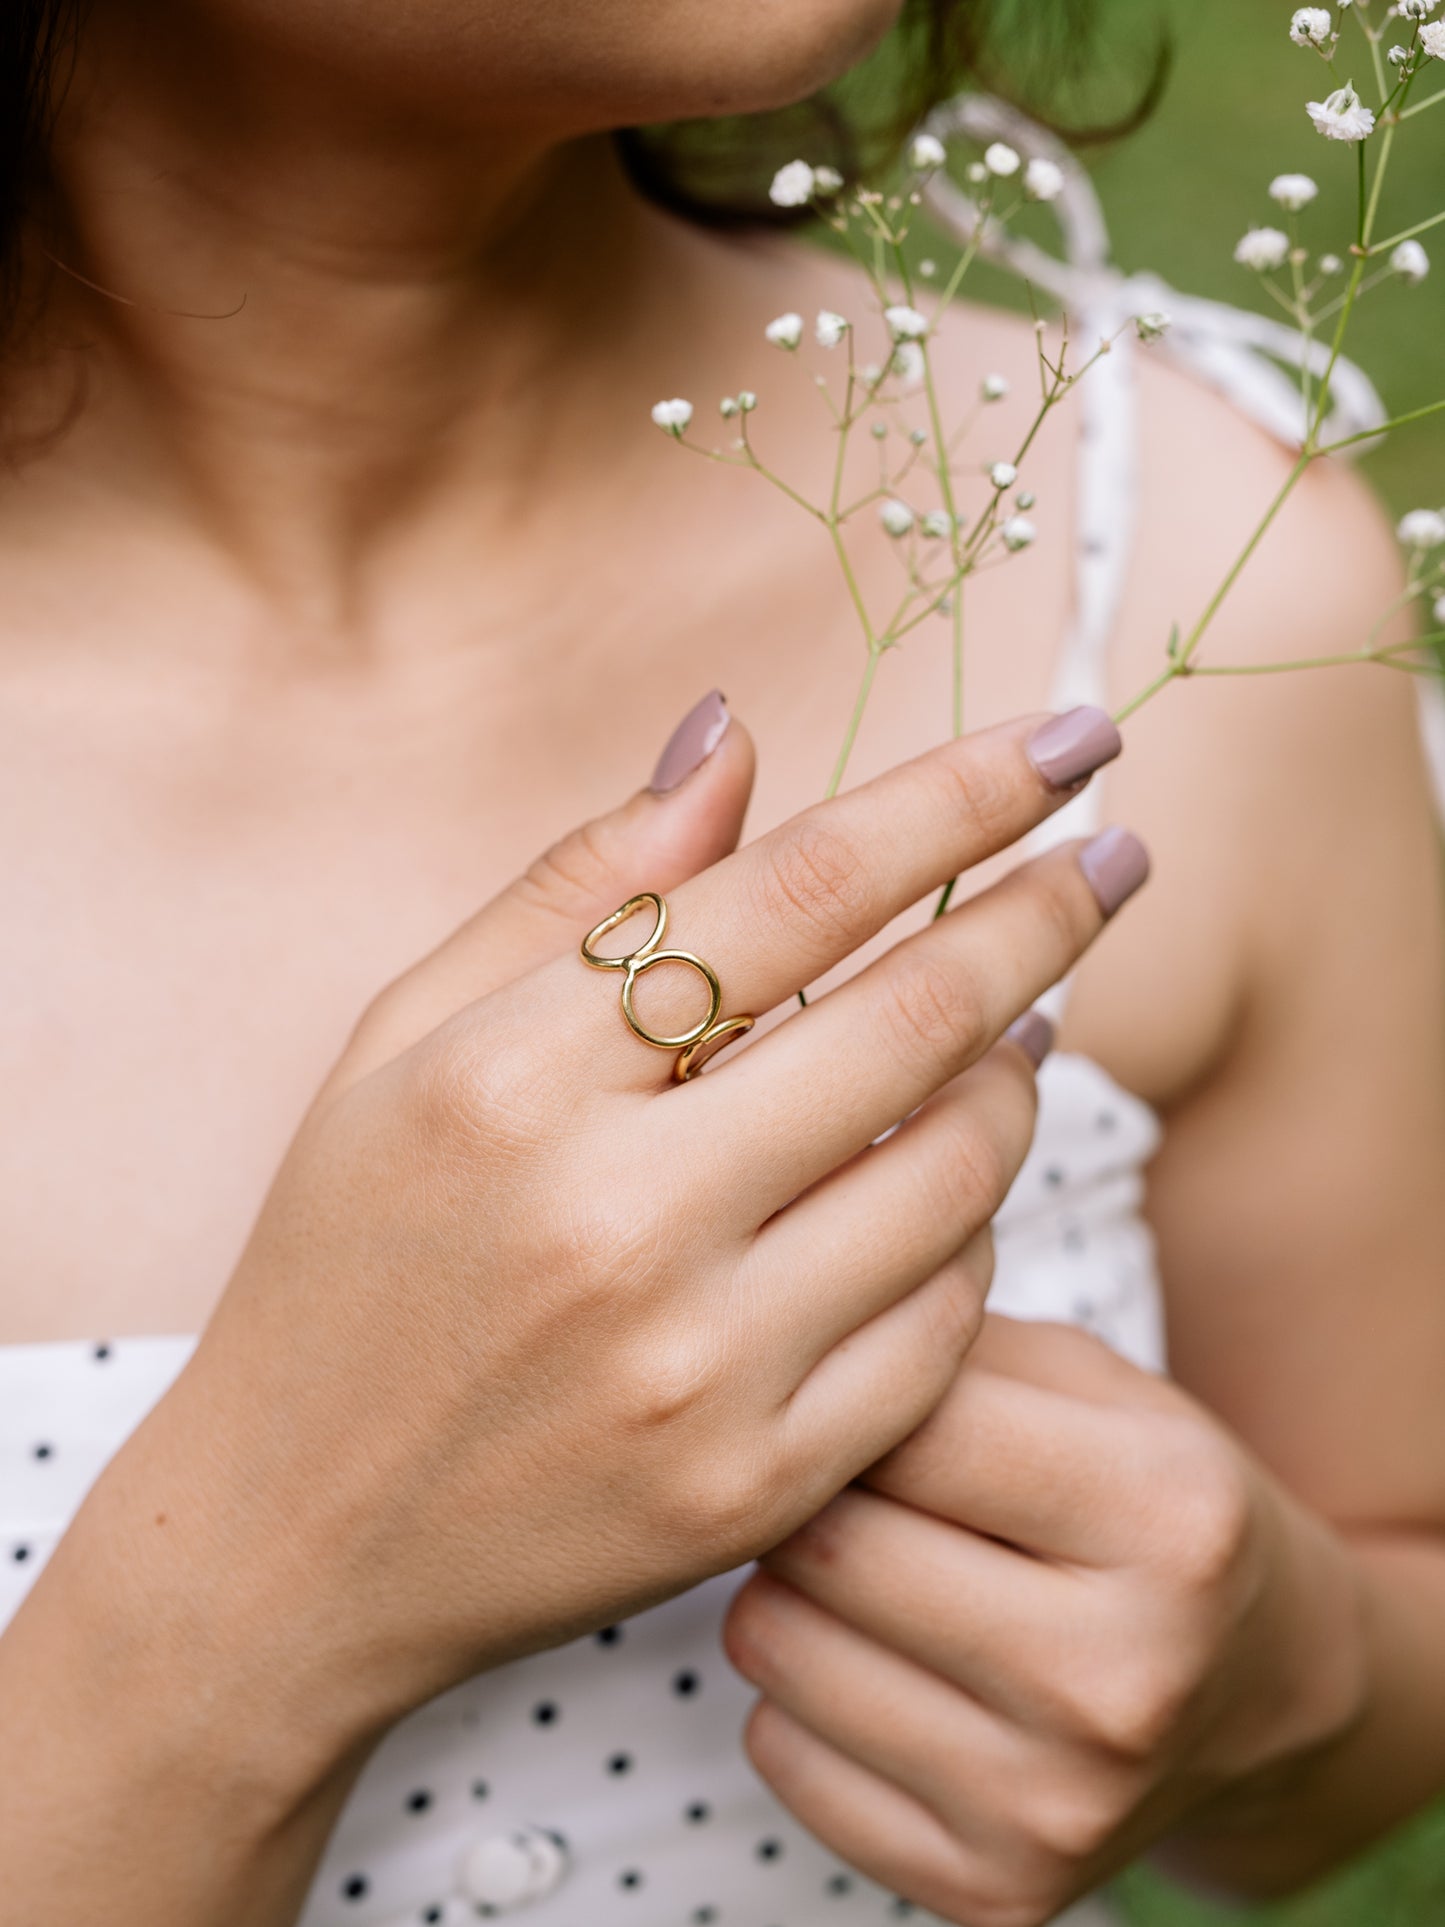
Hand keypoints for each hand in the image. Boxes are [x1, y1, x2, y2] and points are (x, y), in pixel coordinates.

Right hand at [32, 707, 1134, 1801]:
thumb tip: (729, 739)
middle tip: (1115, 853)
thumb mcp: (404, 1040)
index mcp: (511, 1079)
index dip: (958, 797)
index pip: (795, 892)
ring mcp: (699, 1367)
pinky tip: (950, 1176)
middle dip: (1046, 911)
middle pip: (910, 1018)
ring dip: (1017, 1070)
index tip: (1069, 741)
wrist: (303, 1533)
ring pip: (955, 1173)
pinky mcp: (759, 1485)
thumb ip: (575, 886)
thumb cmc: (350, 1256)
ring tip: (1023, 1018)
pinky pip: (942, 1323)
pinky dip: (970, 1227)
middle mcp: (615, 1219)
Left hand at [727, 1315, 1365, 1926]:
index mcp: (1171, 1522)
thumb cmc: (1148, 1501)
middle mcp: (1124, 1680)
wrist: (1262, 1687)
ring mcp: (1060, 1807)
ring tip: (858, 1570)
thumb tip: (794, 1336)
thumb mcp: (1098, 1387)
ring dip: (785, 1589)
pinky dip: (797, 1698)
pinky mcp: (994, 1892)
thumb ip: (953, 1341)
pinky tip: (876, 1668)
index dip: (858, 1392)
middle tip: (843, 1481)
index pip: (915, 1429)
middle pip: (832, 1544)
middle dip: (809, 1490)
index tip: (862, 1392)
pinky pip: (781, 1755)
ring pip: (779, 1648)